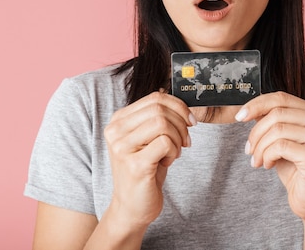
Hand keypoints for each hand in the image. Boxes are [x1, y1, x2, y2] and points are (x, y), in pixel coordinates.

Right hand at [104, 91, 195, 227]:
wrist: (132, 206)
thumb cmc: (144, 169)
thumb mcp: (147, 139)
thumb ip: (155, 118)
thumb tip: (175, 98)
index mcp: (118, 121)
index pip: (154, 98)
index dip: (178, 106)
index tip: (188, 121)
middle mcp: (115, 131)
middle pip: (159, 108)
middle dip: (181, 122)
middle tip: (185, 140)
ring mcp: (122, 148)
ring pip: (163, 123)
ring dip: (178, 138)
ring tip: (174, 153)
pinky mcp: (135, 165)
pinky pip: (166, 143)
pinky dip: (174, 152)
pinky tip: (167, 162)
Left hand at [237, 92, 304, 221]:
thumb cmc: (296, 168)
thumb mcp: (281, 139)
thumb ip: (271, 121)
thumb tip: (249, 108)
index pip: (281, 98)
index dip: (257, 104)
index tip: (239, 116)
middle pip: (277, 113)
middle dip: (256, 132)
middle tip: (249, 149)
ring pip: (277, 130)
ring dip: (259, 147)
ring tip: (257, 160)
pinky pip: (280, 147)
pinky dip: (267, 156)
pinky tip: (268, 165)